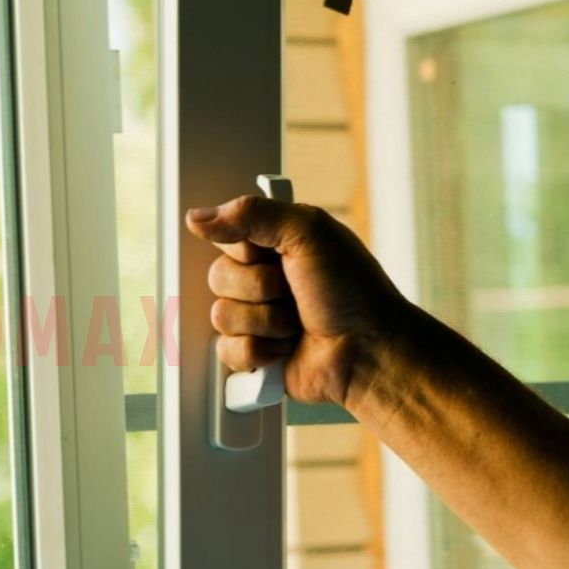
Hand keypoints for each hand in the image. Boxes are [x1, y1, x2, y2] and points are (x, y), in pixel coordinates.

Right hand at [186, 196, 410, 406]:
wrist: (370, 350)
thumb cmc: (354, 291)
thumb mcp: (308, 231)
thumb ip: (252, 214)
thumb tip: (198, 218)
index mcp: (274, 243)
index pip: (226, 238)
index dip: (247, 250)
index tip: (276, 253)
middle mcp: (262, 279)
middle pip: (218, 277)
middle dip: (260, 288)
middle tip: (293, 292)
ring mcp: (257, 318)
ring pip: (221, 316)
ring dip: (265, 322)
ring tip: (296, 323)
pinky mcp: (254, 354)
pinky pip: (226, 351)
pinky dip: (259, 352)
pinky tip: (285, 348)